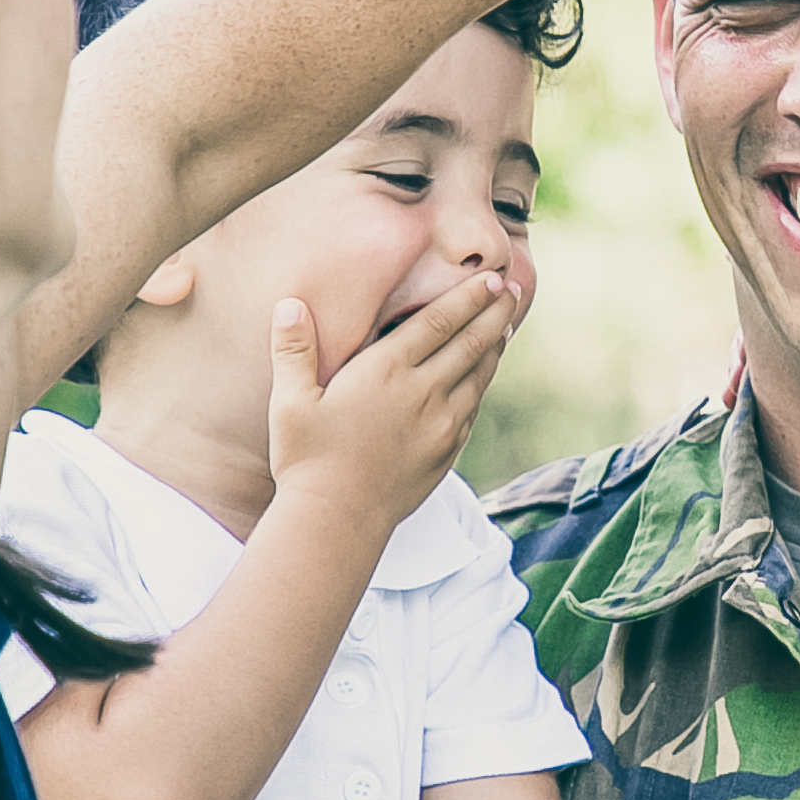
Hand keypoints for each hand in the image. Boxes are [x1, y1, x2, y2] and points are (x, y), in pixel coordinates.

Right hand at [267, 272, 514, 529]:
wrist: (338, 520)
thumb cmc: (307, 458)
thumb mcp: (290, 401)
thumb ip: (293, 350)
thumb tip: (289, 305)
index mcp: (386, 371)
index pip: (438, 322)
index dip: (466, 298)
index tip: (488, 279)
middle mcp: (422, 393)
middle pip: (470, 344)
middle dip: (493, 314)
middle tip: (510, 291)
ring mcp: (440, 425)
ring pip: (478, 377)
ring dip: (494, 348)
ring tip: (505, 327)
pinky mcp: (446, 453)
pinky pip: (472, 411)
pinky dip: (482, 387)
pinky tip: (482, 380)